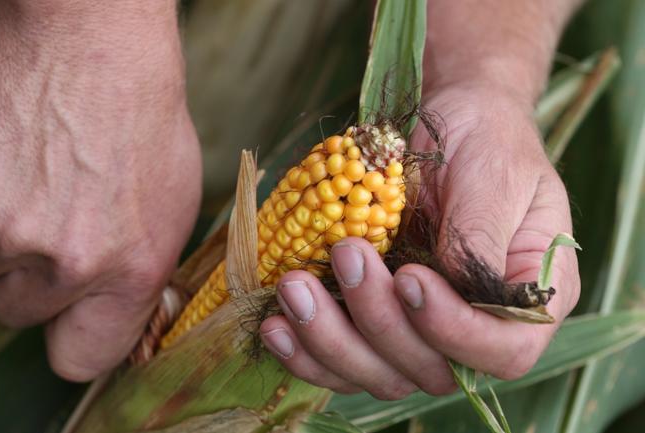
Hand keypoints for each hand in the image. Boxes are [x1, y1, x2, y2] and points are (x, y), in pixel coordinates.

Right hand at [0, 0, 200, 380]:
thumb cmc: (141, 115)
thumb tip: (107, 311)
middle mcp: (69, 264)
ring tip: (23, 175)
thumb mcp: (171, 203)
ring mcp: (6, 232)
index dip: (66, 335)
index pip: (79, 359)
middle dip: (25, 273)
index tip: (64, 314)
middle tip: (45, 215)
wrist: (94, 37)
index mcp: (133, 271)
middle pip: (14, 312)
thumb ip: (135, 270)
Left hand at [259, 86, 579, 397]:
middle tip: (345, 255)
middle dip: (378, 324)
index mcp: (524, 296)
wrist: (441, 123)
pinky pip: (338, 359)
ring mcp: (416, 329)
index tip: (409, 278)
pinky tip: (272, 324)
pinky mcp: (369, 320)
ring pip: (375, 372)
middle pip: (428, 370)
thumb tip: (452, 288)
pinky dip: (304, 349)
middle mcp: (473, 326)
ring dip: (329, 341)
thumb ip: (481, 235)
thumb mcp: (495, 175)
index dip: (453, 332)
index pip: (503, 351)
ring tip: (293, 288)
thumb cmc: (483, 140)